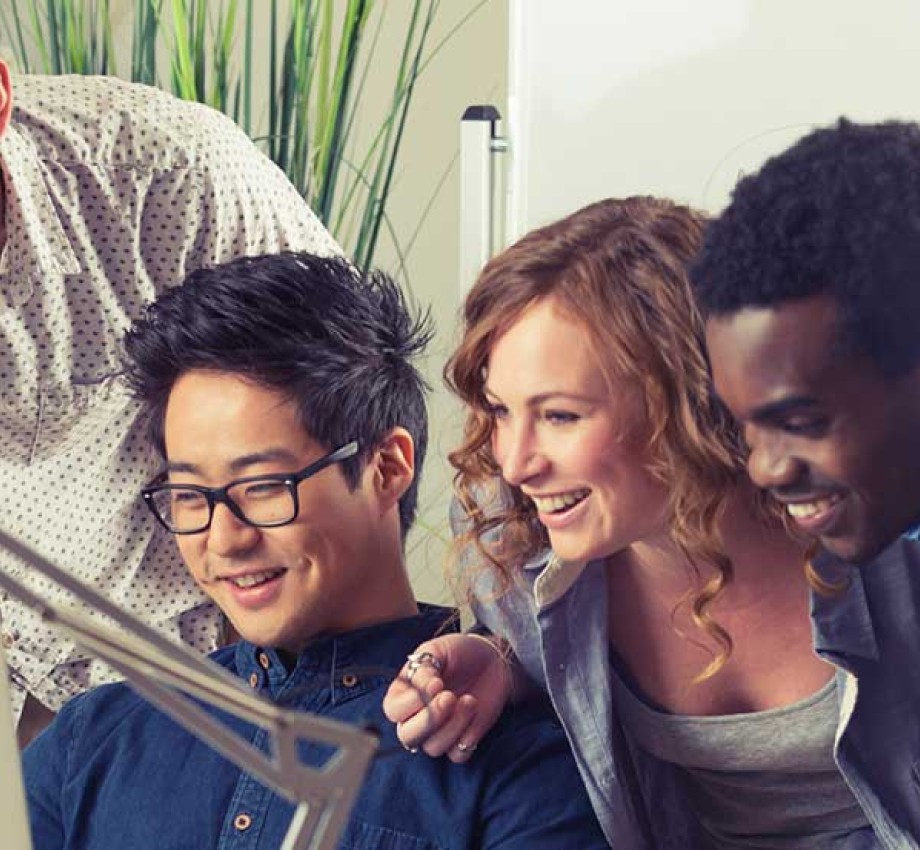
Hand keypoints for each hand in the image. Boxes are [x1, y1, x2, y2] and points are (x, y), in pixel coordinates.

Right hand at [383, 633, 512, 762]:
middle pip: (408, 737)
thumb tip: (424, 687)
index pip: (394, 711)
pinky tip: (475, 712)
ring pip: (433, 748)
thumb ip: (425, 667)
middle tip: (450, 697)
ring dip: (453, 725)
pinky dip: (467, 736)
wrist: (491, 659)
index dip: (413, 701)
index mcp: (404, 695)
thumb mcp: (438, 650)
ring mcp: (438, 732)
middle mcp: (416, 718)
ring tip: (469, 700)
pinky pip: (458, 755)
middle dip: (430, 718)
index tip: (436, 683)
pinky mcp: (462, 741)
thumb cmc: (459, 652)